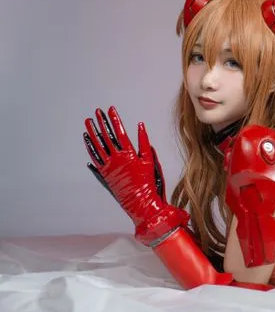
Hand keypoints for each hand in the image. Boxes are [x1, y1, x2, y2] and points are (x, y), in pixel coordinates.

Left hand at [83, 106, 186, 244]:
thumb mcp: (150, 160)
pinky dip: (90, 148)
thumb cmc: (148, 182)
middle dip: (101, 122)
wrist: (140, 202)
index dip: (114, 119)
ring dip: (92, 132)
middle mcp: (116, 158)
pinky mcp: (104, 174)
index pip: (119, 131)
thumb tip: (140, 126)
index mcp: (128, 153)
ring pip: (97, 145)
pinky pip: (95, 157)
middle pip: (106, 136)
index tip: (110, 109)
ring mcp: (108, 166)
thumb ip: (144, 142)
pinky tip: (87, 140)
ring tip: (88, 122)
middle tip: (96, 112)